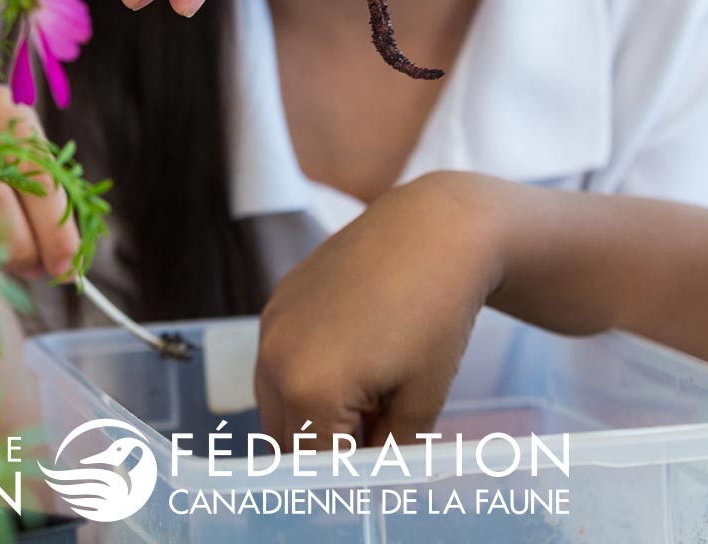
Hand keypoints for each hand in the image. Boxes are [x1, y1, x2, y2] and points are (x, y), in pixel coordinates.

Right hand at [254, 172, 503, 446]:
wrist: (432, 232)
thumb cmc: (437, 315)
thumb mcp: (421, 399)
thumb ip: (388, 449)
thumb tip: (370, 471)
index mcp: (311, 391)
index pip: (316, 466)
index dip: (349, 476)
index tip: (374, 469)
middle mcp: (275, 360)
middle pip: (286, 439)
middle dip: (327, 448)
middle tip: (376, 436)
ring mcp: (270, 327)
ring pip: (275, 403)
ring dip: (310, 416)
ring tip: (367, 397)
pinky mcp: (276, 303)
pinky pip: (276, 362)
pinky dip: (302, 377)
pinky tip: (353, 359)